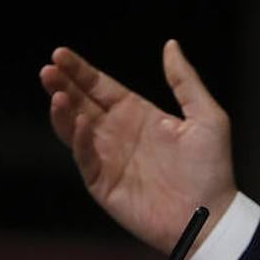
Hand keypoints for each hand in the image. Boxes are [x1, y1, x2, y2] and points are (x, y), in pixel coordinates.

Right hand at [39, 40, 235, 253]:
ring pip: (75, 129)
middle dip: (63, 85)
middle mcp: (119, 133)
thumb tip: (171, 45)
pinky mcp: (103, 184)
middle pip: (82, 103)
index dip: (81, 71)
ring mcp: (108, 159)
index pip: (101, 87)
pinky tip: (79, 121)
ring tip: (55, 91)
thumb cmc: (212, 168)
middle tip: (48, 69)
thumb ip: (184, 80)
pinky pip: (85, 158)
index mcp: (139, 114)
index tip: (60, 54)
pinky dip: (79, 140)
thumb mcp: (206, 116)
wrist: (210, 215)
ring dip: (62, 111)